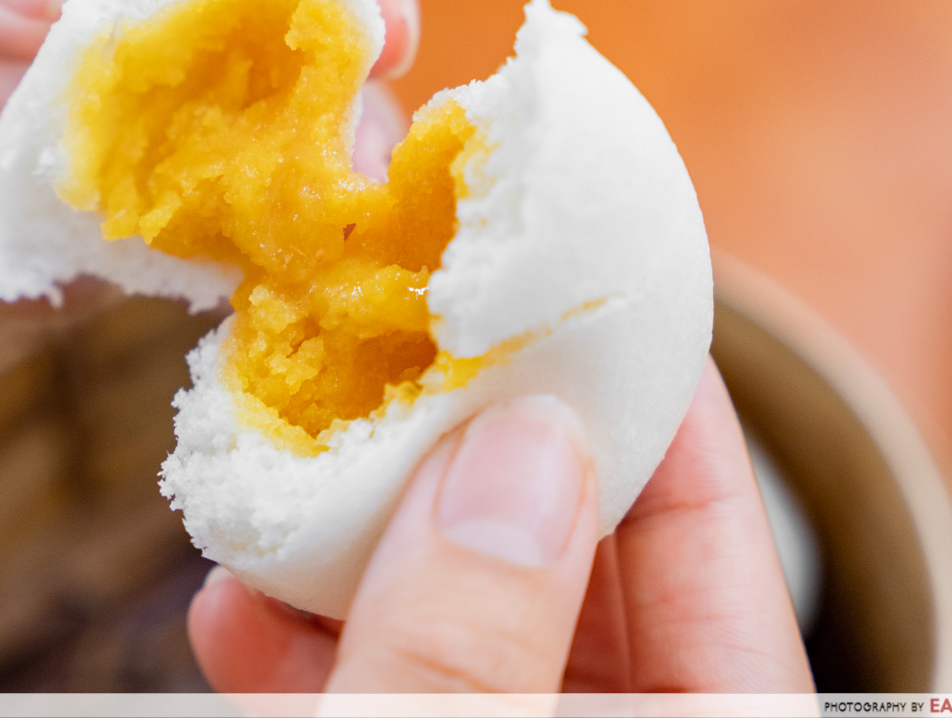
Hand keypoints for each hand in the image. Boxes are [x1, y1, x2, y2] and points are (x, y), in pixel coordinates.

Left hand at [0, 0, 419, 283]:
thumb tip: (77, 7)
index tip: (374, 29)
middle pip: (234, 33)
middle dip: (297, 108)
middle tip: (333, 190)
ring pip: (149, 161)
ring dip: (202, 215)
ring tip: (244, 266)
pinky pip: (25, 252)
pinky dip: (66, 281)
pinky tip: (86, 291)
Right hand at [187, 363, 815, 692]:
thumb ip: (478, 647)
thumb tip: (518, 440)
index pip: (719, 542)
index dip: (650, 392)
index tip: (571, 275)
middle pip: (572, 560)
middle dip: (463, 446)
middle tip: (388, 330)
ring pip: (463, 621)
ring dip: (357, 541)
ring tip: (277, 444)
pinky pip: (387, 694)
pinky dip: (311, 650)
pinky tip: (233, 602)